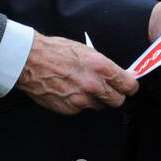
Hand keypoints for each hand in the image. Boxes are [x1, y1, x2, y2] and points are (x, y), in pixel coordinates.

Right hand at [16, 33, 137, 114]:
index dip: (130, 87)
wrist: (30, 60)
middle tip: (108, 89)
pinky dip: (78, 103)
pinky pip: (80, 109)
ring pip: (98, 106)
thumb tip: (118, 75)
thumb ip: (104, 66)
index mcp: (101, 68)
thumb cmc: (56, 51)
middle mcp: (94, 86)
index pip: (129, 86)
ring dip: (95, 99)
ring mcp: (81, 100)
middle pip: (117, 101)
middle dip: (115, 96)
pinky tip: (68, 91)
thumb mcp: (87, 51)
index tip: (128, 87)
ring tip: (81, 86)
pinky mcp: (68, 109)